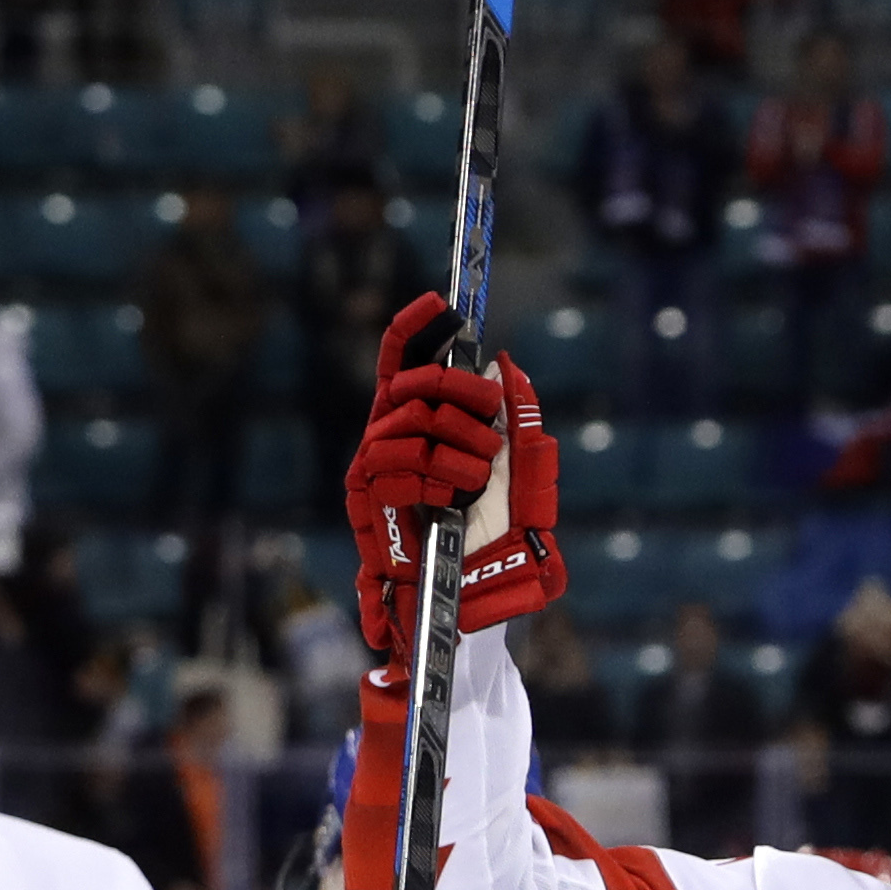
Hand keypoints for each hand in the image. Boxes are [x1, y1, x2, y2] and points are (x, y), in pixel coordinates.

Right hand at [344, 297, 565, 653]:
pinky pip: (400, 466)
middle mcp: (390, 435)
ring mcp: (376, 467)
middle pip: (413, 384)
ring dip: (455, 445)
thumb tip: (501, 362)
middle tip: (489, 420)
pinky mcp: (369, 501)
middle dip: (458, 393)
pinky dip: (436, 478)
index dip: (414, 330)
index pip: (401, 361)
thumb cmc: (499, 525)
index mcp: (419, 419)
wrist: (487, 583)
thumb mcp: (521, 463)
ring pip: (411, 423)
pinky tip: (451, 500)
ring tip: (476, 476)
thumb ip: (512, 414)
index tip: (440, 306)